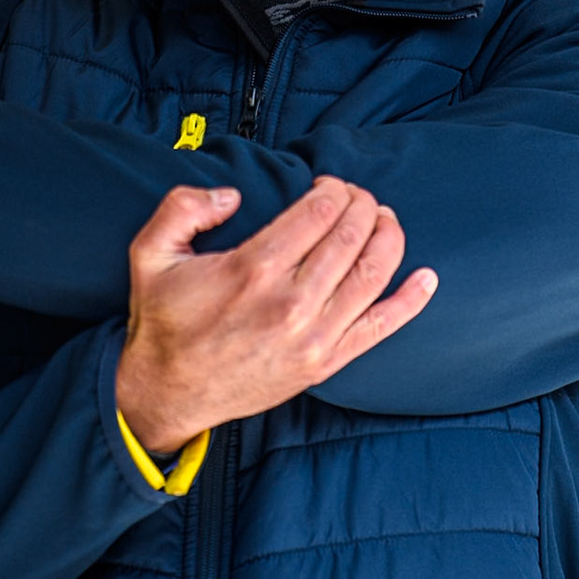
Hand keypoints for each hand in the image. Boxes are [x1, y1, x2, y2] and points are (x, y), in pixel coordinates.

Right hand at [115, 176, 437, 452]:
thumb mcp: (151, 253)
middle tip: (359, 196)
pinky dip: (409, 302)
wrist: (167, 394)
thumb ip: (183, 206)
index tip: (329, 183)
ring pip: (371, 274)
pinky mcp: (324, 363)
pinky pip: (379, 329)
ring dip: (388, 238)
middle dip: (362, 205)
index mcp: (252, 269)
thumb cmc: (163, 322)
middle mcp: (290, 302)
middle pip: (350, 236)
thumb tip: (232, 194)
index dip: (333, 188)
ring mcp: (313, 336)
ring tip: (385, 219)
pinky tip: (427, 279)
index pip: (318, 212)